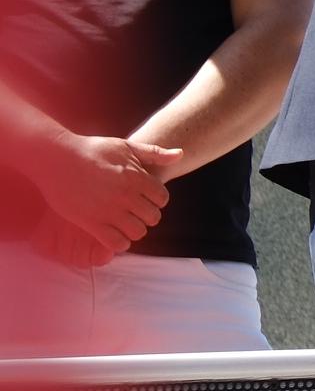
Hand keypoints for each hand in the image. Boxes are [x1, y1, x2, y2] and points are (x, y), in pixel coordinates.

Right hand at [22, 134, 178, 261]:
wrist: (57, 159)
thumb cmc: (93, 150)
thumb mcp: (126, 147)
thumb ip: (154, 153)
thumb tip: (180, 154)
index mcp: (137, 178)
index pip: (162, 199)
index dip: (157, 200)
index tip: (146, 198)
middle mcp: (126, 196)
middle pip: (153, 217)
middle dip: (147, 216)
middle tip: (136, 212)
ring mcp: (109, 210)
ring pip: (138, 232)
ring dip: (134, 230)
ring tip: (126, 223)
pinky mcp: (91, 223)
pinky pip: (116, 243)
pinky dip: (120, 243)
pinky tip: (115, 235)